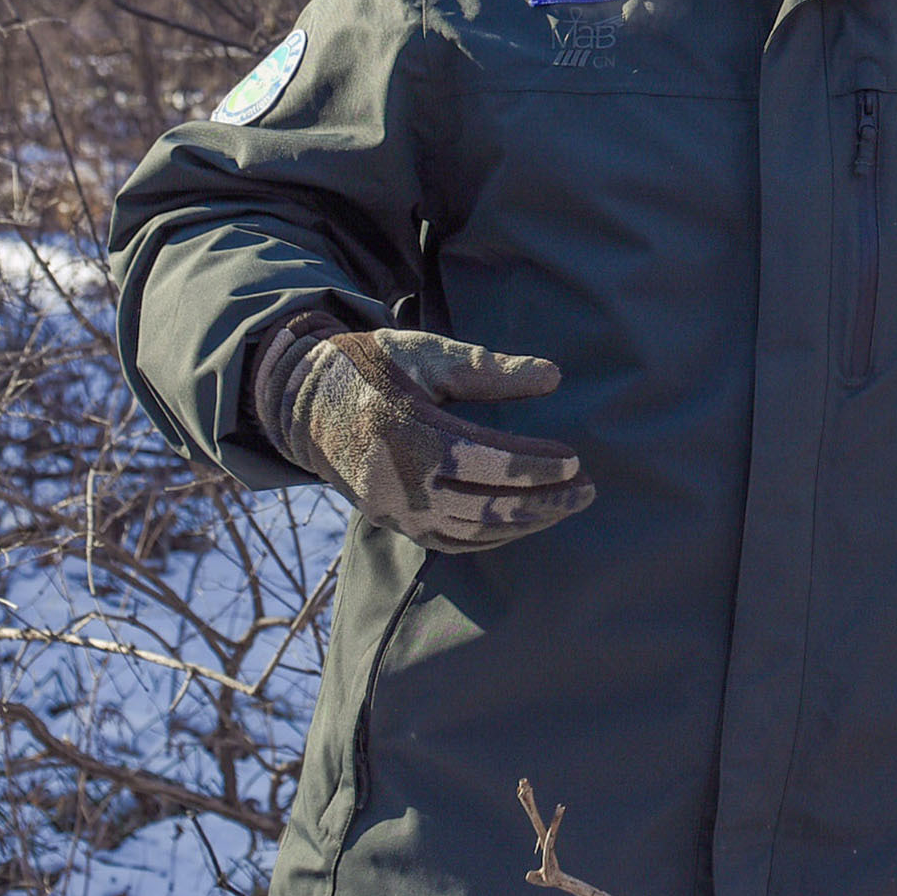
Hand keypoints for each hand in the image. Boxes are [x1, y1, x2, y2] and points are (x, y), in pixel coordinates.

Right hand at [251, 313, 592, 552]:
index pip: (487, 462)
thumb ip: (487, 368)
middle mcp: (402, 482)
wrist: (308, 404)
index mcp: (409, 433)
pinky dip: (494, 536)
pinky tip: (526, 520)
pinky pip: (453, 542)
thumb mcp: (427, 354)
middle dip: (545, 501)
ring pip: (475, 530)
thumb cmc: (376, 368)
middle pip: (487, 505)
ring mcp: (397, 511)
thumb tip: (553, 377)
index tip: (576, 459)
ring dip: (527, 522)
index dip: (536, 465)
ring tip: (568, 505)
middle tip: (589, 490)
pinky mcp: (396, 524)